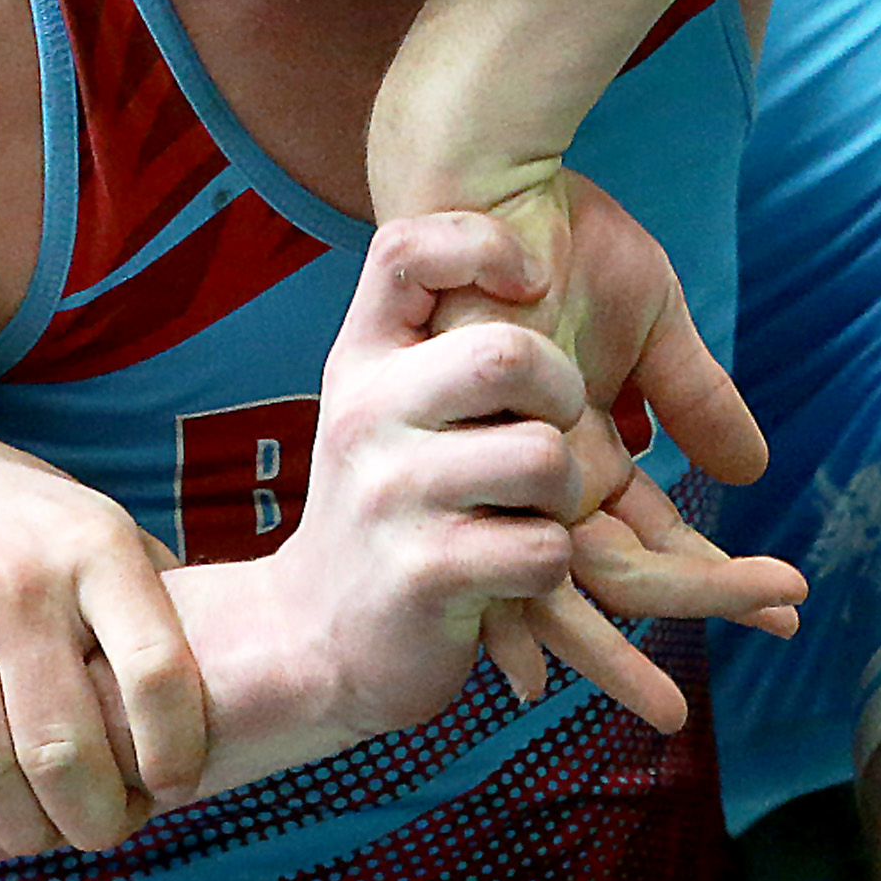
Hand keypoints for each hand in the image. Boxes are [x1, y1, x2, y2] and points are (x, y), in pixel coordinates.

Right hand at [0, 417, 202, 859]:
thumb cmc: (34, 535)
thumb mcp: (107, 541)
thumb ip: (158, 615)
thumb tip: (223, 710)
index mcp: (94, 547)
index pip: (156, 671)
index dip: (174, 751)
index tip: (174, 789)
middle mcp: (13, 571)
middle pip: (62, 744)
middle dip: (92, 818)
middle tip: (100, 836)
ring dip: (18, 829)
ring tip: (38, 837)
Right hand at [243, 213, 602, 743]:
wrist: (312, 637)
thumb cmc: (383, 504)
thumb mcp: (382, 406)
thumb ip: (439, 339)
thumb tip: (538, 260)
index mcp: (361, 358)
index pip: (406, 249)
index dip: (481, 242)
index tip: (532, 281)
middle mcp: (366, 413)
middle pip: (507, 353)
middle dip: (564, 391)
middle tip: (558, 426)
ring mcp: (391, 494)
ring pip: (546, 458)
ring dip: (568, 494)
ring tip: (535, 509)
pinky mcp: (425, 574)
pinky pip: (545, 549)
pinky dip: (551, 564)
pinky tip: (513, 570)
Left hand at [449, 173, 802, 726]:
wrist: (492, 183)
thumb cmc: (560, 239)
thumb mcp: (652, 320)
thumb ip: (694, 395)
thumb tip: (752, 473)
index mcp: (578, 450)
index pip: (652, 541)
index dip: (719, 575)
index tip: (787, 605)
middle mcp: (545, 474)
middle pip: (627, 573)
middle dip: (715, 598)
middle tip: (791, 616)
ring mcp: (515, 468)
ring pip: (600, 573)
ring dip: (692, 593)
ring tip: (771, 602)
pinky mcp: (493, 454)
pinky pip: (543, 548)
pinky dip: (616, 584)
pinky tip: (697, 587)